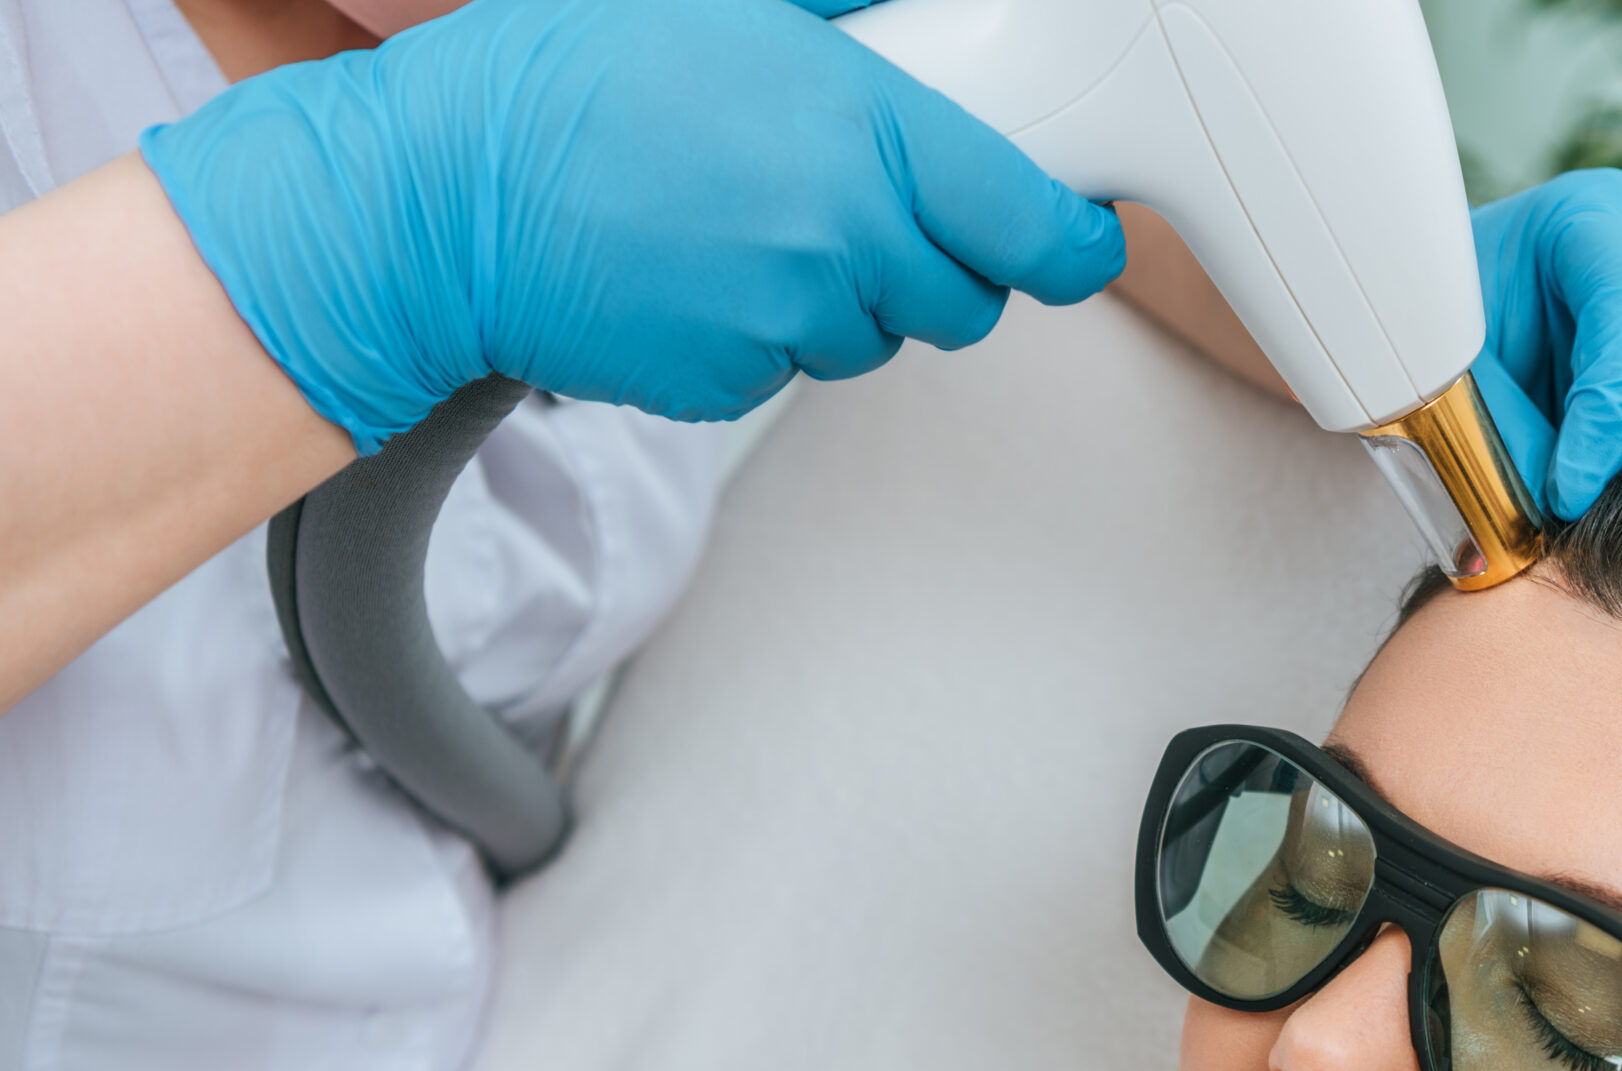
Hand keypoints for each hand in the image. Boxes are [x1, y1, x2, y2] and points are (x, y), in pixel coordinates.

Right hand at [139, 0, 1125, 452]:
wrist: (439, 193)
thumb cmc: (562, 80)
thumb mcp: (726, 8)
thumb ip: (841, 30)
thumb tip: (899, 31)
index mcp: (862, 131)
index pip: (1029, 223)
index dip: (1070, 242)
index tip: (1083, 241)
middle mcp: (842, 237)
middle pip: (962, 300)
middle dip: (938, 266)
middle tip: (874, 215)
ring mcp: (788, 322)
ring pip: (874, 339)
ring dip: (844, 298)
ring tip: (750, 227)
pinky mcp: (732, 382)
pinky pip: (790, 370)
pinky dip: (767, 334)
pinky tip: (700, 272)